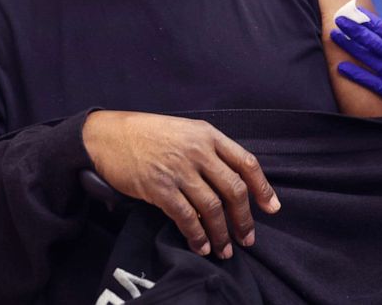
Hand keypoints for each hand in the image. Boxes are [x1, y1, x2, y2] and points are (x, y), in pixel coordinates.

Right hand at [82, 111, 280, 258]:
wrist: (109, 135)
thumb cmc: (150, 134)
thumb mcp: (187, 131)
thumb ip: (210, 151)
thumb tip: (232, 183)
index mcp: (209, 135)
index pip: (247, 163)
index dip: (263, 188)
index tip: (272, 208)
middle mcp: (198, 151)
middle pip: (234, 189)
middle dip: (244, 219)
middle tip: (248, 238)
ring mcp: (179, 170)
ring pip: (212, 207)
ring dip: (221, 233)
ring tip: (225, 249)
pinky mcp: (159, 188)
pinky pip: (185, 217)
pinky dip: (196, 235)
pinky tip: (200, 246)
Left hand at [331, 9, 381, 113]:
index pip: (379, 27)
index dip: (364, 18)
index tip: (353, 11)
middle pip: (368, 39)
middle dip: (351, 27)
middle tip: (338, 19)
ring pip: (364, 56)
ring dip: (348, 45)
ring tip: (334, 36)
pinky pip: (367, 80)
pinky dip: (353, 73)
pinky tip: (340, 66)